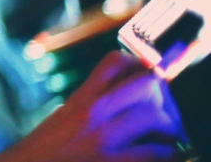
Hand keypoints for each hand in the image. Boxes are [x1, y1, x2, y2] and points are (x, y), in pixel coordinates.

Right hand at [4, 52, 183, 161]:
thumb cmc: (43, 149)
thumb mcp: (64, 117)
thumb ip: (91, 104)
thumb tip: (124, 98)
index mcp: (81, 98)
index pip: (116, 62)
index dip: (139, 66)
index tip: (146, 79)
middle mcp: (92, 112)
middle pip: (146, 84)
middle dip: (163, 97)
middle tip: (163, 112)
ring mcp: (102, 138)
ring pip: (155, 116)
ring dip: (169, 127)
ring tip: (165, 137)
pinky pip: (153, 154)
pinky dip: (164, 154)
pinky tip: (158, 156)